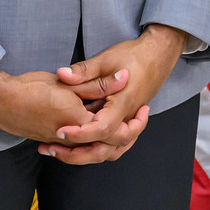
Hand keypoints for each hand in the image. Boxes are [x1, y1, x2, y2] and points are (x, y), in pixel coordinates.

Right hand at [0, 66, 128, 143]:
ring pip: (93, 149)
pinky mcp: (52, 139)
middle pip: (107, 148)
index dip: (134, 124)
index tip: (143, 110)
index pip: (116, 133)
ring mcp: (60, 142)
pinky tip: (96, 124)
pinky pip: (78, 145)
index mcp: (80, 124)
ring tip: (123, 124)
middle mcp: (71, 139)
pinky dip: (92, 139)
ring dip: (109, 139)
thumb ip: (99, 83)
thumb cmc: (31, 90)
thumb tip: (125, 77)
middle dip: (125, 136)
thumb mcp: (69, 83)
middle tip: (138, 120)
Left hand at [43, 24, 185, 163]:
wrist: (158, 54)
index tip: (59, 131)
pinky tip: (80, 144)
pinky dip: (98, 149)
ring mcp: (129, 121)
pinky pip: (115, 145)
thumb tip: (62, 75)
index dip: (79, 134)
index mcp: (123, 103)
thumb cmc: (134, 55)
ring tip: (60, 151)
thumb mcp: (106, 58)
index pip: (102, 129)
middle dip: (76, 154)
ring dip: (86, 156)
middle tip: (51, 147)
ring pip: (111, 152)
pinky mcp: (127, 121)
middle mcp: (127, 117)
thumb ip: (83, 70)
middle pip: (105, 150)